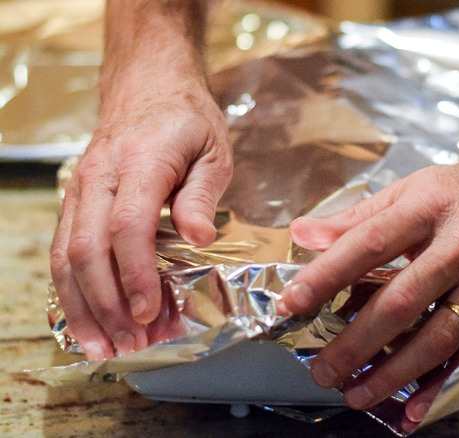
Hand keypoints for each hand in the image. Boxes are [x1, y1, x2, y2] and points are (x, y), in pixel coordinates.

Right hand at [49, 74, 232, 359]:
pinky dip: (71, 289)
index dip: (135, 273)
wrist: (147, 83)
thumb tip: (199, 238)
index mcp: (140, 162)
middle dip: (107, 303)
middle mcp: (99, 177)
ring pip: (66, 254)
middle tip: (131, 343)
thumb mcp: (213, 149)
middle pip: (88, 248)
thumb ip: (202, 194)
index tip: (150, 311)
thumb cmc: (187, 118)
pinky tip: (84, 320)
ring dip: (82, 306)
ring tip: (103, 347)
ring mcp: (80, 188)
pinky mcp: (75, 200)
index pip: (127, 225)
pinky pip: (61, 249)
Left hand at [282, 148, 458, 424]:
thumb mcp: (413, 189)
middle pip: (403, 301)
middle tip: (323, 371)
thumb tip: (304, 234)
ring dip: (396, 374)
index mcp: (431, 206)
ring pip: (440, 337)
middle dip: (357, 344)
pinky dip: (444, 381)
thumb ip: (359, 216)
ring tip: (358, 394)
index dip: (326, 276)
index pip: (370, 243)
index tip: (292, 303)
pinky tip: (415, 403)